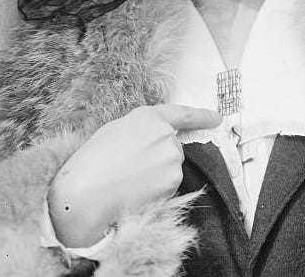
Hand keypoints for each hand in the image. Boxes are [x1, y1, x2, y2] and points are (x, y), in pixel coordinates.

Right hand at [47, 104, 221, 246]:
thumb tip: (154, 139)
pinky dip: (157, 190)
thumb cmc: (94, 159)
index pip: (184, 114)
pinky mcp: (174, 181)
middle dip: (158, 157)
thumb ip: (142, 129)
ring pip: (171, 168)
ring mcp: (173, 159)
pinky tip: (137, 191)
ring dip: (158, 175)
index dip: (203, 115)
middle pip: (173, 147)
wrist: (88, 191)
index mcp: (150, 117)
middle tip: (131, 167)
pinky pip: (169, 186)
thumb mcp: (115, 130)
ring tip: (130, 179)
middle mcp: (166, 135)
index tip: (217, 118)